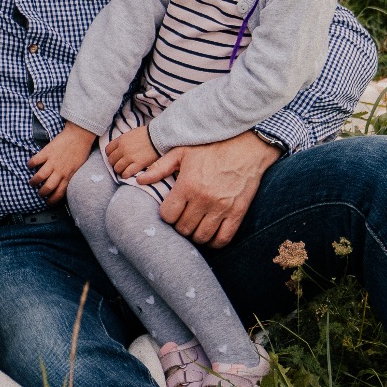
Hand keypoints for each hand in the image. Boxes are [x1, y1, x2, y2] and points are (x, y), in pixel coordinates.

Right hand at [28, 124, 96, 203]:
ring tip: (32, 182)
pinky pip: (35, 161)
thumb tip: (64, 183)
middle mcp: (60, 171)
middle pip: (48, 188)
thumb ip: (70, 175)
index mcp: (68, 175)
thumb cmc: (81, 150)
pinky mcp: (47, 152)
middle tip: (39, 193)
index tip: (48, 202)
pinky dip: (30, 164)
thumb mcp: (78, 167)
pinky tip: (30, 165)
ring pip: (40, 177)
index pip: (59, 193)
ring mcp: (52, 162)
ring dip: (34, 181)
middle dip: (42, 193)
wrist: (79, 135)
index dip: (52, 200)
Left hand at [104, 127, 159, 180]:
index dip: (111, 155)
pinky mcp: (138, 164)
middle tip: (120, 164)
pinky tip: (129, 173)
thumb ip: (124, 140)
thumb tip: (119, 146)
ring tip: (125, 170)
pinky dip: (126, 175)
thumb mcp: (132, 133)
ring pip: (117, 168)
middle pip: (111, 160)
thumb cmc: (147, 134)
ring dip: (120, 170)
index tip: (115, 157)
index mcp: (121, 140)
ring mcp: (130, 157)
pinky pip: (126, 173)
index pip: (108, 150)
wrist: (159, 136)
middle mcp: (123, 149)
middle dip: (115, 163)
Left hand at [136, 130, 280, 247]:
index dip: (167, 215)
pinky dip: (215, 242)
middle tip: (183, 218)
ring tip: (196, 225)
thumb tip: (139, 181)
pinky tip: (211, 234)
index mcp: (187, 185)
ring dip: (195, 234)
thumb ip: (160, 167)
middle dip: (180, 226)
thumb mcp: (182, 151)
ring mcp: (222, 208)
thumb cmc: (212, 146)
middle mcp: (204, 199)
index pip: (168, 215)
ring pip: (201, 237)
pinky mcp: (237, 212)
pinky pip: (223, 239)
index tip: (171, 210)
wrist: (247, 145)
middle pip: (183, 228)